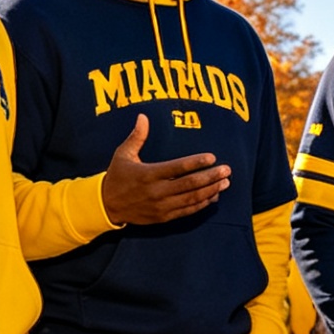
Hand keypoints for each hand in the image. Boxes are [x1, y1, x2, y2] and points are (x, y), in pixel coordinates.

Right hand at [100, 113, 229, 225]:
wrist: (106, 206)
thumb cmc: (117, 176)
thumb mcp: (123, 154)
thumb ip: (136, 136)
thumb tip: (143, 116)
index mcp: (148, 174)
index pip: (177, 168)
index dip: (196, 163)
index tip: (212, 157)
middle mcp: (156, 192)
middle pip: (189, 185)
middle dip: (211, 177)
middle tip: (227, 170)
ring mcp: (161, 206)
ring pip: (191, 199)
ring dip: (211, 191)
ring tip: (225, 182)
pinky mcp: (163, 217)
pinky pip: (187, 211)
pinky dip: (202, 204)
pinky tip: (214, 196)